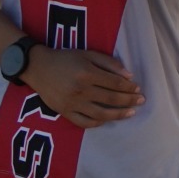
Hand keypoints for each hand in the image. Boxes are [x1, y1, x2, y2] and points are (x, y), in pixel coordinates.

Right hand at [19, 49, 144, 128]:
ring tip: (130, 113)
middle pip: (110, 98)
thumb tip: (129, 75)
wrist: (37, 67)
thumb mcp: (87, 54)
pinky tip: (107, 120)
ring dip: (118, 114)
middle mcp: (80, 90)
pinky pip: (83, 122)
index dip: (129, 87)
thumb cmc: (65, 58)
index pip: (114, 83)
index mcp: (87, 73)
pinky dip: (97, 123)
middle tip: (141, 101)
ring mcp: (72, 103)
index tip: (138, 89)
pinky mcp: (64, 112)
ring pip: (100, 114)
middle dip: (129, 100)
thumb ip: (109, 63)